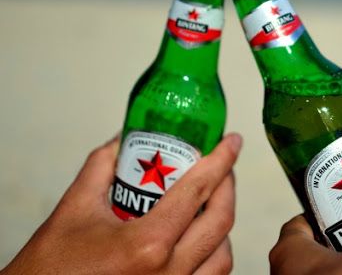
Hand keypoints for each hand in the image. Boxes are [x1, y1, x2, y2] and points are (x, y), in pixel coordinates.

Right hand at [1, 133, 242, 274]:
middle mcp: (169, 272)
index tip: (232, 141)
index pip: (198, 190)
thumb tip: (123, 139)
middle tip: (222, 167)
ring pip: (223, 255)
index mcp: (147, 244)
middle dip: (228, 186)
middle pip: (221, 220)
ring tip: (212, 203)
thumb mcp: (72, 209)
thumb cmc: (50, 269)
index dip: (221, 160)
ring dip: (223, 224)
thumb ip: (101, 167)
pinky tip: (201, 239)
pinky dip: (213, 255)